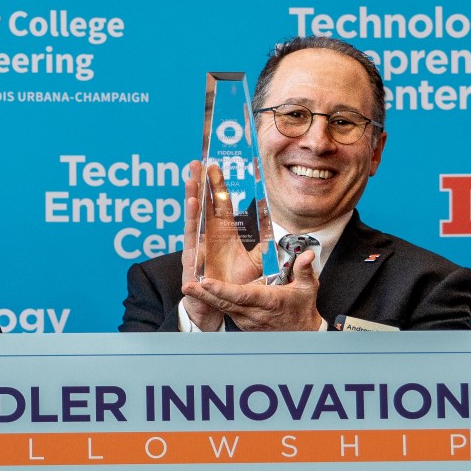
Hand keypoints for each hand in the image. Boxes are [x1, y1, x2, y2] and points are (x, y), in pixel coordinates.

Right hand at [180, 160, 261, 331]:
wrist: (221, 308)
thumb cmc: (235, 284)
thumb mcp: (257, 262)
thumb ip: (265, 246)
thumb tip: (279, 232)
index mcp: (223, 235)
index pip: (220, 205)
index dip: (218, 186)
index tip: (215, 166)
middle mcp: (208, 238)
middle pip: (204, 207)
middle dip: (200, 185)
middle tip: (197, 163)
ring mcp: (198, 250)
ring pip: (195, 222)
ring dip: (193, 202)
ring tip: (192, 183)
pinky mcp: (193, 265)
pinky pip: (191, 245)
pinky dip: (191, 228)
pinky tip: (191, 211)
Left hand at [181, 247, 323, 332]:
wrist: (302, 333)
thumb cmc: (303, 307)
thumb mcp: (308, 288)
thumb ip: (304, 270)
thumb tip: (307, 255)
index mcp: (269, 302)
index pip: (242, 296)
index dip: (223, 290)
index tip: (207, 283)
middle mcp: (255, 313)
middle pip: (225, 303)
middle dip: (205, 295)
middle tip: (187, 286)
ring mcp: (247, 321)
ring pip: (223, 308)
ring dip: (205, 299)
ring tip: (189, 288)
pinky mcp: (243, 323)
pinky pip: (226, 311)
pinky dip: (213, 302)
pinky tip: (200, 293)